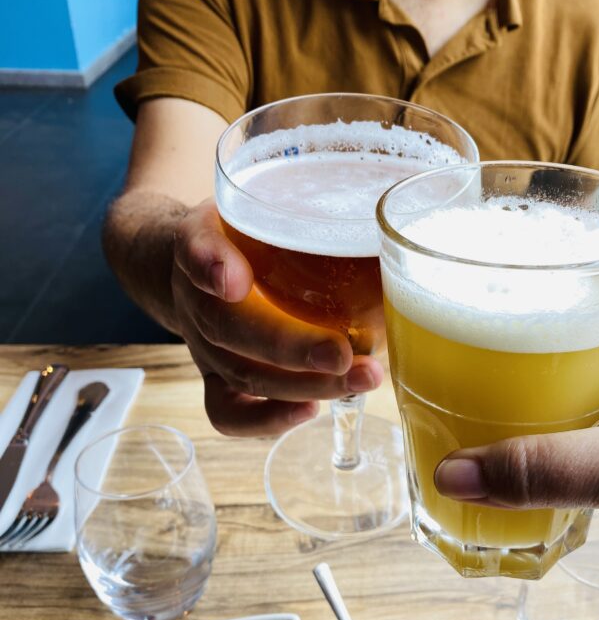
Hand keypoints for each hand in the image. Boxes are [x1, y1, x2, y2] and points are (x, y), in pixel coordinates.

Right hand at [171, 199, 383, 435]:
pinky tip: (312, 410)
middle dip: (291, 347)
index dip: (210, 264)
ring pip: (243, 373)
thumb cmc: (247, 229)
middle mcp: (196, 296)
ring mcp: (205, 344)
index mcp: (200, 240)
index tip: (232, 280)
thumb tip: (381, 216)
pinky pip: (226, 412)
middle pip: (231, 327)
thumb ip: (295, 204)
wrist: (198, 264)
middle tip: (343, 354)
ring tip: (361, 379)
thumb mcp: (259, 200)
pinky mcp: (217, 380)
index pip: (195, 246)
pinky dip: (267, 419)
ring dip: (303, 384)